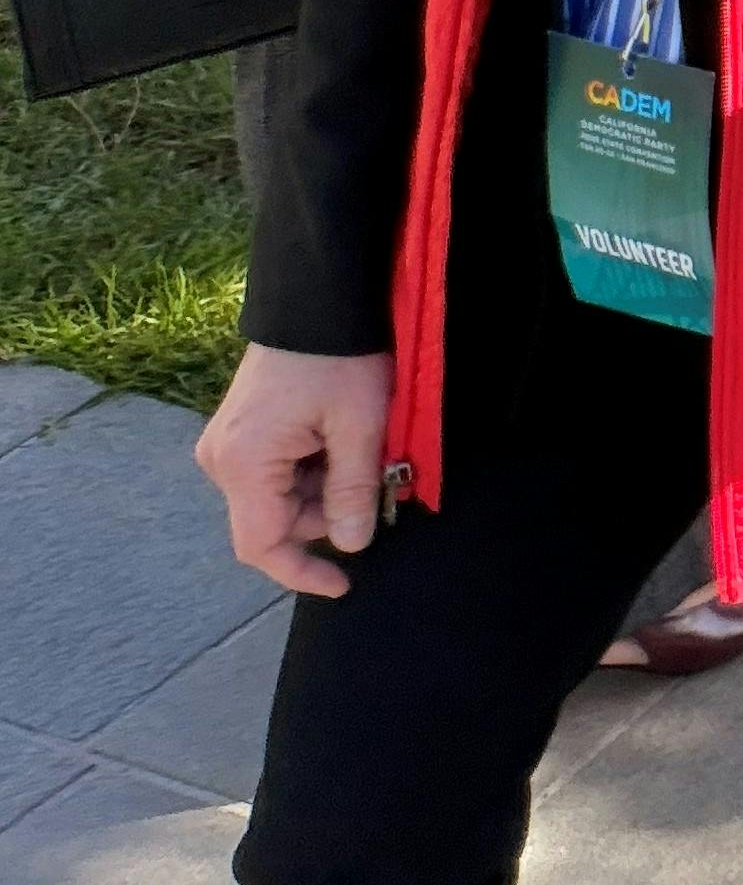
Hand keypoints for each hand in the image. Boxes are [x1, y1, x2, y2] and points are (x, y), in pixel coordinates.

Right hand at [196, 344, 391, 596]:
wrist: (315, 300)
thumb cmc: (339, 357)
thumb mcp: (360, 425)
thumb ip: (352, 489)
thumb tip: (351, 544)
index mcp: (243, 464)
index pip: (262, 544)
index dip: (302, 571)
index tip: (344, 584)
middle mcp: (221, 460)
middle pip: (274, 520)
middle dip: (328, 515)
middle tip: (378, 485)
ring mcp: (227, 445)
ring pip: (279, 497)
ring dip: (325, 490)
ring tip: (364, 450)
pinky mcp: (241, 432)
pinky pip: (276, 472)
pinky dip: (313, 470)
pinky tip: (342, 441)